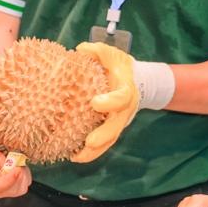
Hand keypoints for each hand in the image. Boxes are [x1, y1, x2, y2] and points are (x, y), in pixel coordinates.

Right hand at [0, 126, 30, 199]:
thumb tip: (6, 164)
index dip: (10, 179)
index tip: (18, 167)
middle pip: (11, 190)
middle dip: (18, 175)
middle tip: (17, 157)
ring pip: (19, 188)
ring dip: (22, 173)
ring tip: (17, 158)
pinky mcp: (7, 183)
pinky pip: (22, 182)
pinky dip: (23, 172)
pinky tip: (17, 162)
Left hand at [70, 42, 139, 163]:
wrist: (134, 81)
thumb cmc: (118, 66)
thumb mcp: (111, 54)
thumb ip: (97, 51)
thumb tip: (80, 50)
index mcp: (126, 90)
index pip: (121, 98)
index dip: (110, 102)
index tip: (95, 103)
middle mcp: (124, 110)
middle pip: (117, 126)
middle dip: (103, 135)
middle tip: (90, 142)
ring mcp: (119, 122)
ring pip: (110, 140)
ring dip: (94, 151)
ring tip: (76, 157)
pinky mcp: (111, 130)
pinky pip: (103, 145)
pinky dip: (90, 153)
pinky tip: (73, 156)